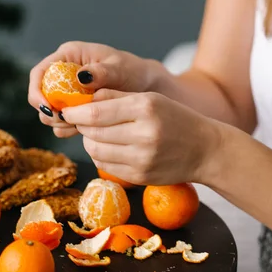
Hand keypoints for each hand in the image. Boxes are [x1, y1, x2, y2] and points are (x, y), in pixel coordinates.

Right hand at [28, 41, 160, 138]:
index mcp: (69, 56)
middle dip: (49, 112)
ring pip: (50, 111)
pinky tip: (85, 130)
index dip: (37, 91)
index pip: (39, 73)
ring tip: (80, 125)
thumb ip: (101, 72)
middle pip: (40, 95)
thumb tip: (82, 76)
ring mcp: (67, 92)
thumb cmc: (132, 71)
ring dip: (60, 122)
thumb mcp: (119, 68)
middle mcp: (63, 73)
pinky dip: (69, 128)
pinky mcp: (74, 107)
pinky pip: (62, 121)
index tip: (47, 108)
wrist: (144, 86)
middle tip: (67, 122)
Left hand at [61, 89, 220, 185]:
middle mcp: (143, 134)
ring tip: (98, 133)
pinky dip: (101, 155)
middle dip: (80, 126)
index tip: (65, 111)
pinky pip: (105, 165)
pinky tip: (110, 147)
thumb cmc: (176, 119)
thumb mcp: (149, 98)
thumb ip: (115, 96)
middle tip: (79, 121)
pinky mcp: (140, 176)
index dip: (74, 112)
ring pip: (95, 150)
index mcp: (145, 108)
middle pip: (92, 132)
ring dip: (90, 140)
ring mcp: (141, 158)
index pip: (95, 112)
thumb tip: (82, 99)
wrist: (205, 149)